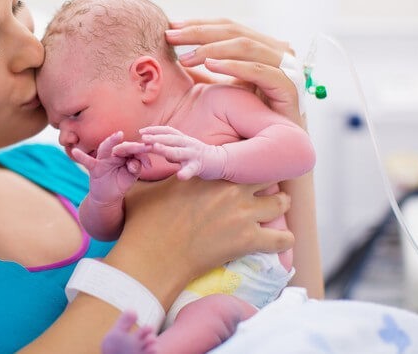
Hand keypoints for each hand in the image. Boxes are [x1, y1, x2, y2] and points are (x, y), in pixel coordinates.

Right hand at [71, 131, 150, 205]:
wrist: (108, 197)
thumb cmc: (121, 182)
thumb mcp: (131, 176)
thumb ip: (135, 168)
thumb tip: (133, 163)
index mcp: (125, 154)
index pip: (135, 150)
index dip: (143, 154)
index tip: (150, 162)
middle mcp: (114, 154)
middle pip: (123, 147)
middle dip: (133, 147)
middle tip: (144, 146)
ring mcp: (103, 159)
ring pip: (106, 148)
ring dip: (111, 141)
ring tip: (118, 135)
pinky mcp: (94, 168)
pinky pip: (87, 161)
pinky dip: (81, 157)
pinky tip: (75, 151)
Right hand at [114, 176, 292, 290]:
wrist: (153, 257)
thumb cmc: (144, 224)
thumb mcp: (144, 190)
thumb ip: (149, 176)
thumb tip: (134, 162)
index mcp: (208, 173)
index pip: (239, 160)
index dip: (245, 166)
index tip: (246, 172)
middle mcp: (229, 188)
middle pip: (266, 176)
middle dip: (267, 182)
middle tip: (264, 190)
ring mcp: (242, 213)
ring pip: (281, 202)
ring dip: (280, 206)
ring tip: (276, 210)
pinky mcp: (248, 240)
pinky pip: (282, 238)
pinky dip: (284, 240)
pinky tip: (281, 241)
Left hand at [139, 126, 223, 180]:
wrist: (219, 161)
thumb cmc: (196, 155)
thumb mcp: (182, 147)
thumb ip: (169, 146)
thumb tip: (153, 145)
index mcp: (183, 139)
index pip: (167, 131)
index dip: (154, 129)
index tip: (141, 131)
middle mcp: (187, 144)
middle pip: (171, 139)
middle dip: (156, 137)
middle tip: (143, 138)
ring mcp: (193, 154)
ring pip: (178, 152)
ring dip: (166, 150)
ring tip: (155, 148)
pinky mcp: (199, 166)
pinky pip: (191, 170)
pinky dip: (185, 173)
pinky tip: (180, 176)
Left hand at [166, 19, 301, 125]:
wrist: (280, 147)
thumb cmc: (251, 120)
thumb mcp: (224, 90)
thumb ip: (207, 74)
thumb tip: (176, 60)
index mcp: (261, 48)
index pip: (228, 27)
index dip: (199, 24)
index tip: (171, 27)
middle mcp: (276, 52)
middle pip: (234, 31)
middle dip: (199, 32)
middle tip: (170, 36)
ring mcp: (286, 67)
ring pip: (246, 46)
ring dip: (212, 49)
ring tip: (185, 58)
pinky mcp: (290, 86)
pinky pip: (260, 71)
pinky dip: (234, 66)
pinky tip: (210, 66)